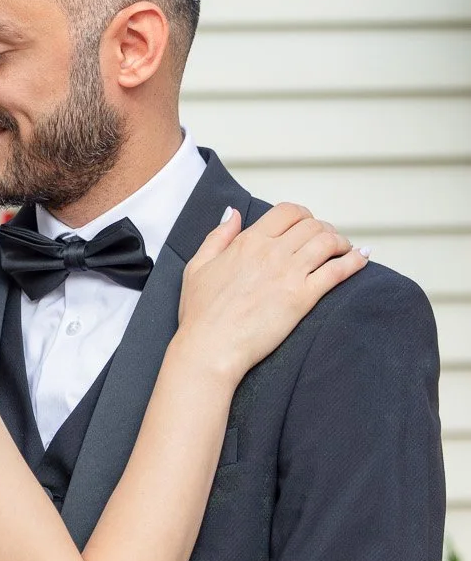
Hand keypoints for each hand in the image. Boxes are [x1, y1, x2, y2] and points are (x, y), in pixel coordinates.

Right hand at [178, 203, 365, 382]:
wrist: (210, 348)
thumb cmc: (200, 314)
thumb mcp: (197, 266)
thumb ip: (218, 236)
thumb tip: (233, 214)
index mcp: (248, 242)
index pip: (287, 212)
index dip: (303, 215)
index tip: (307, 226)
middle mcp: (271, 252)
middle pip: (312, 225)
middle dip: (325, 229)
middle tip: (329, 241)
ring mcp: (289, 274)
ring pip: (328, 242)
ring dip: (342, 243)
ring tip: (345, 250)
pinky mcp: (303, 297)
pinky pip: (338, 271)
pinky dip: (355, 262)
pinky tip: (362, 259)